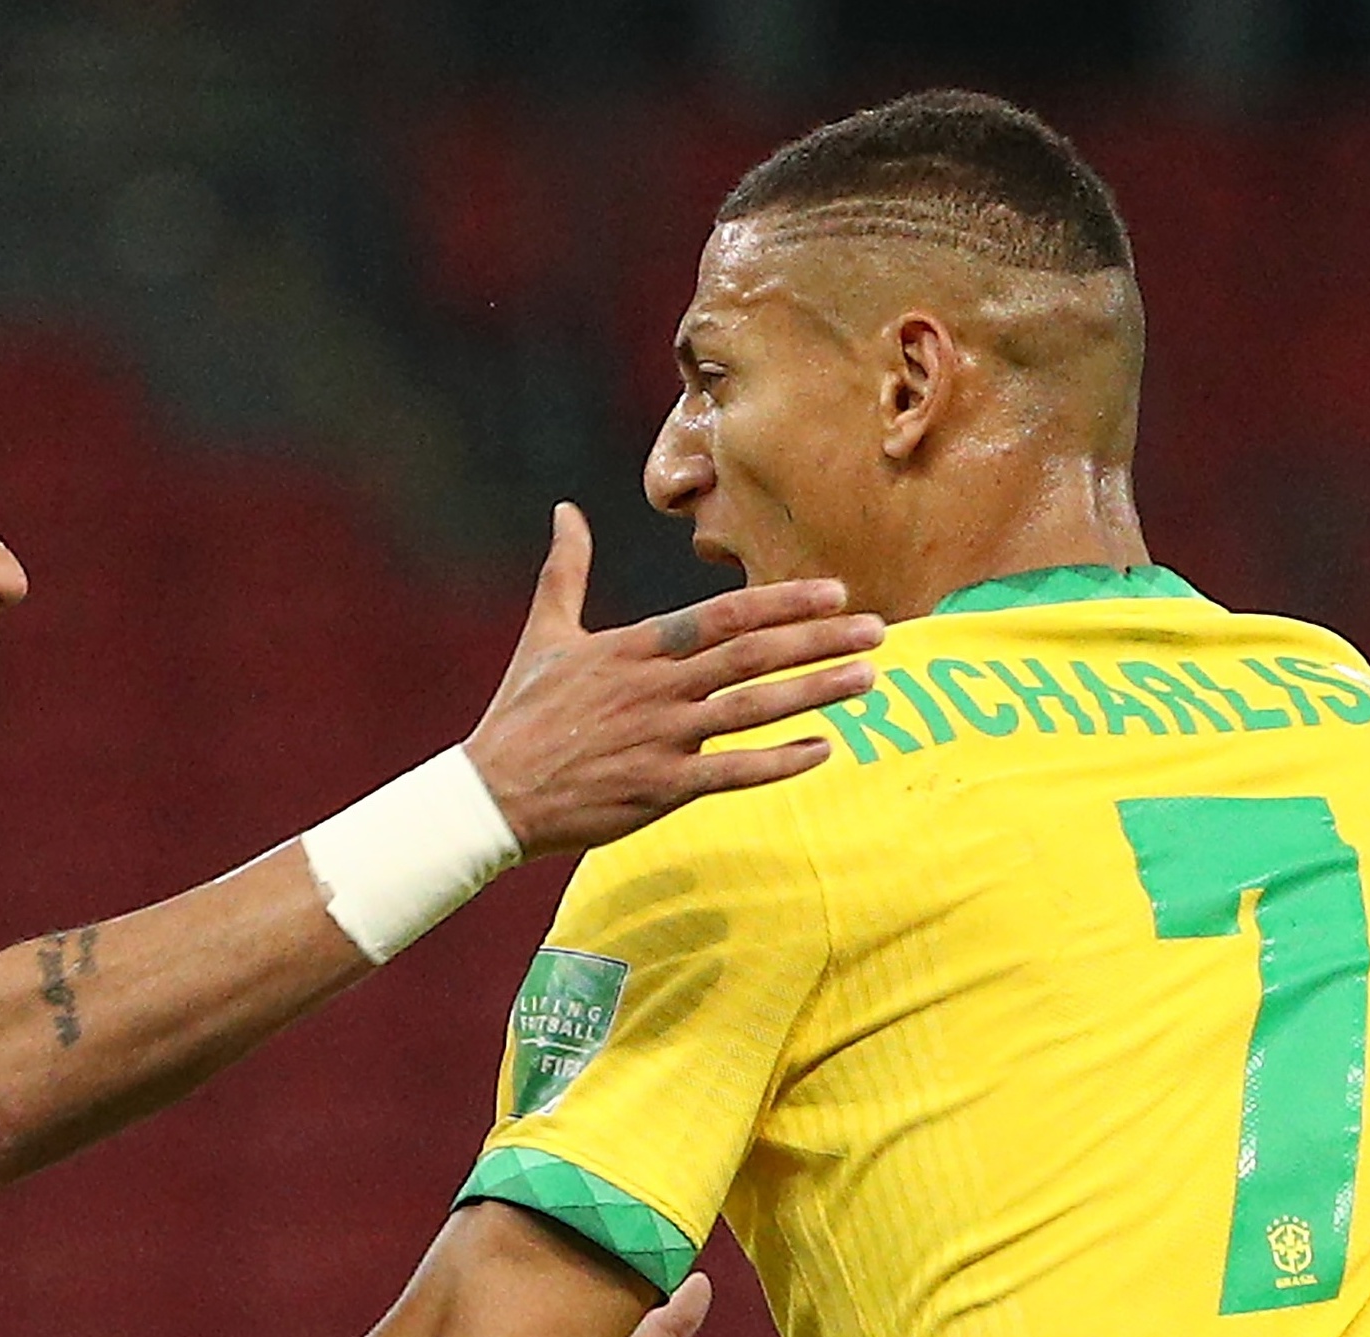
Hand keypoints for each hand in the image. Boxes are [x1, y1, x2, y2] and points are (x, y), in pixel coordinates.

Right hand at [465, 503, 883, 857]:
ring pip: (753, 710)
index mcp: (635, 648)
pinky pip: (733, 772)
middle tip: (876, 629)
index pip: (723, 616)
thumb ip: (565, 571)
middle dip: (818, 640)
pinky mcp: (660, 788)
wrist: (493, 793)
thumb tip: (565, 511)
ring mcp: (661, 739)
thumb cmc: (520, 714)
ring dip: (815, 693)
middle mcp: (656, 688)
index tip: (833, 592)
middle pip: (752, 656)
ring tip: (867, 679)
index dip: (782, 602)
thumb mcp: (544, 634)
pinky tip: (823, 749)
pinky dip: (780, 761)